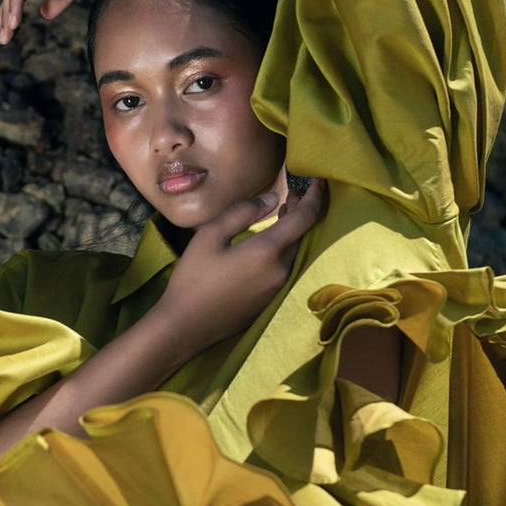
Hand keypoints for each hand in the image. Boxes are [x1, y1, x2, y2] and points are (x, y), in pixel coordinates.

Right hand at [157, 179, 327, 352]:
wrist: (186, 326)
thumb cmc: (193, 278)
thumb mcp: (210, 236)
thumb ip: (243, 212)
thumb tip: (272, 198)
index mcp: (267, 251)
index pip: (305, 217)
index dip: (316, 195)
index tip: (320, 179)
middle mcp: (282, 270)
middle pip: (304, 235)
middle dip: (303, 211)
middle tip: (293, 195)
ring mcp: (279, 288)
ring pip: (297, 251)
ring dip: (295, 231)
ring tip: (285, 213)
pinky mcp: (272, 300)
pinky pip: (289, 267)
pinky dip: (288, 248)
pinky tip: (274, 242)